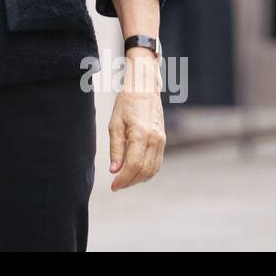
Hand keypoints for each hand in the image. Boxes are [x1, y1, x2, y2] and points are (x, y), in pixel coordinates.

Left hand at [108, 52, 165, 190]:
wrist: (144, 88)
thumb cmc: (127, 103)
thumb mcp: (114, 123)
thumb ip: (115, 148)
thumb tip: (114, 170)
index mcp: (141, 134)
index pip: (133, 165)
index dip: (123, 179)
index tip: (113, 186)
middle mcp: (155, 140)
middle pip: (144, 171)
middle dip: (130, 182)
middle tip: (116, 186)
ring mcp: (161, 141)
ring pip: (153, 170)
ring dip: (139, 179)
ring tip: (124, 181)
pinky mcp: (163, 141)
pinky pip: (157, 163)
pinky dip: (147, 172)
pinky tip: (135, 172)